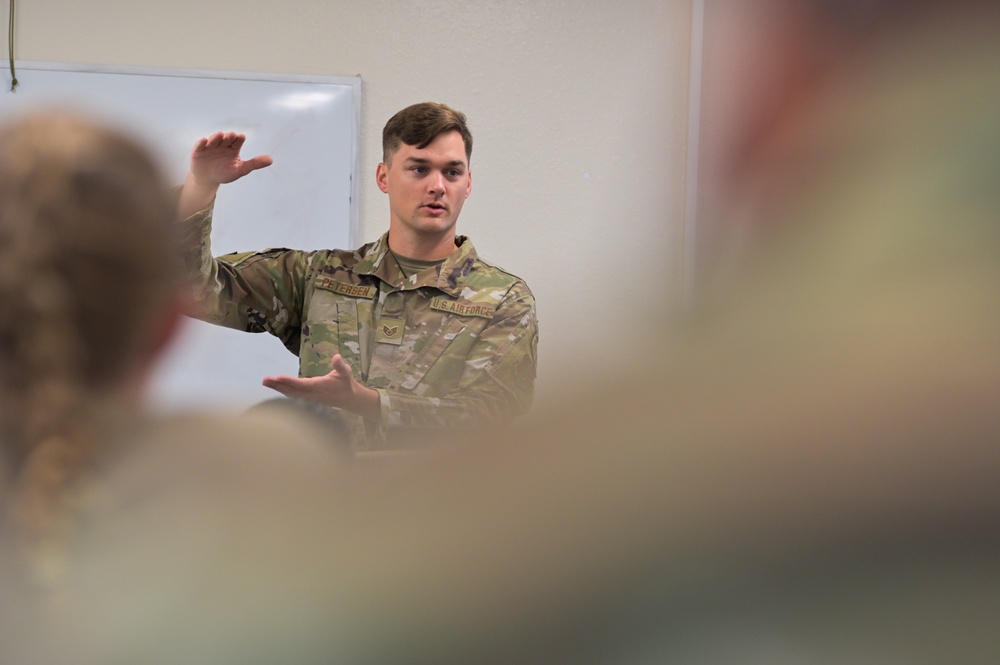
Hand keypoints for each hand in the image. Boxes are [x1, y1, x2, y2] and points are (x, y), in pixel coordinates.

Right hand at [177, 131, 272, 219]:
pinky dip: (201, 143)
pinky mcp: (198, 151)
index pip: (237, 141)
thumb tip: (271, 159)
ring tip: (220, 135)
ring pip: (214, 140)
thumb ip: (254, 164)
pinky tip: (204, 140)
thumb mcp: (241, 170)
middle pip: (226, 139)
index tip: (241, 137)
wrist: (208, 179)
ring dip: (216, 137)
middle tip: (232, 135)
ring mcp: (210, 146)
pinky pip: (200, 145)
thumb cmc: (225, 172)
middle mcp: (222, 145)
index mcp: (233, 148)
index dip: (239, 139)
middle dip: (228, 136)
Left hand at [262, 354, 380, 420]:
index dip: (290, 381)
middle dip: (278, 385)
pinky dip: (283, 391)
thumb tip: (336, 357)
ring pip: (291, 393)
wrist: (349, 400)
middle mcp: (312, 393)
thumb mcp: (346, 373)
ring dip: (277, 388)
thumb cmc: (346, 384)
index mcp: (320, 386)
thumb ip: (340, 366)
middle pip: (292, 390)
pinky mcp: (308, 399)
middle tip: (265, 380)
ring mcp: (309, 398)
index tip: (278, 377)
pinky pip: (293, 395)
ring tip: (265, 382)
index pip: (302, 384)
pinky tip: (276, 387)